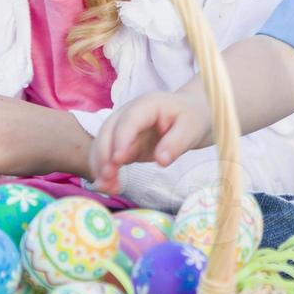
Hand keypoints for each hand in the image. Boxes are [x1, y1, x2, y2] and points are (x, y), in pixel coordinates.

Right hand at [89, 91, 211, 193]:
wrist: (193, 115)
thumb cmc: (193, 118)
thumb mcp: (192, 129)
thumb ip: (176, 143)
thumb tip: (161, 160)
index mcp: (147, 105)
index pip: (128, 120)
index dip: (121, 139)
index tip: (118, 160)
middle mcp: (129, 114)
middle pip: (108, 131)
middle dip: (103, 155)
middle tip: (107, 178)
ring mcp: (124, 129)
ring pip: (103, 145)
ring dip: (100, 166)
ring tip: (106, 188)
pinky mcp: (124, 144)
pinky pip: (109, 157)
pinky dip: (106, 171)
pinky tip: (110, 187)